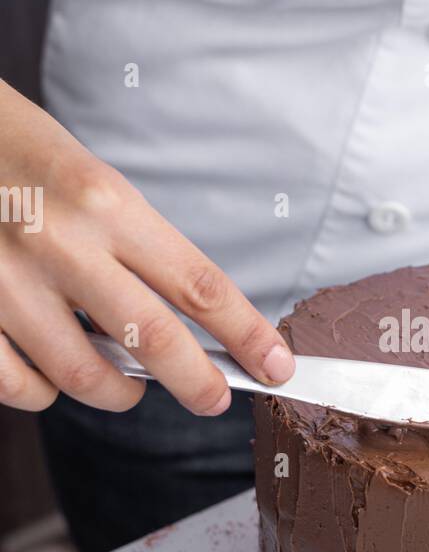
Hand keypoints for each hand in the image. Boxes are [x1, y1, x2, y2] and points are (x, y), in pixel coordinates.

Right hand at [0, 82, 293, 413]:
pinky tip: (51, 376)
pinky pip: (20, 386)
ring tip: (122, 384)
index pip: (199, 283)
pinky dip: (45, 394)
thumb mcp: (86, 178)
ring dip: (116, 393)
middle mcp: (58, 241)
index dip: (248, 334)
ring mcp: (4, 280)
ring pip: (83, 376)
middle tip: (214, 399)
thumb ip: (130, 246)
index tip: (277, 364)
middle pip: (153, 339)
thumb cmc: (14, 152)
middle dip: (198, 384)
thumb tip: (180, 325)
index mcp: (104, 200)